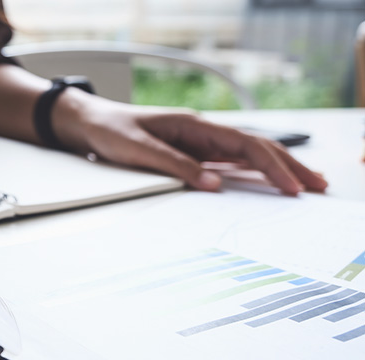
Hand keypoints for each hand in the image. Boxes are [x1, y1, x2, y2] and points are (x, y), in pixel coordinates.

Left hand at [55, 94, 327, 193]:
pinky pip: (229, 165)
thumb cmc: (110, 131)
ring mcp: (199, 144)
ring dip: (276, 171)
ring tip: (305, 187)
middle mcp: (202, 133)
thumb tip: (213, 184)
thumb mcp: (138, 150)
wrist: (88, 124)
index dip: (273, 166)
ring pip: (247, 157)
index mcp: (195, 125)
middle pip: (256, 148)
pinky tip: (268, 185)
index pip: (246, 145)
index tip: (293, 186)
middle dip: (290, 166)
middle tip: (319, 186)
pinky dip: (252, 175)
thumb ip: (174, 166)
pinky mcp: (190, 155)